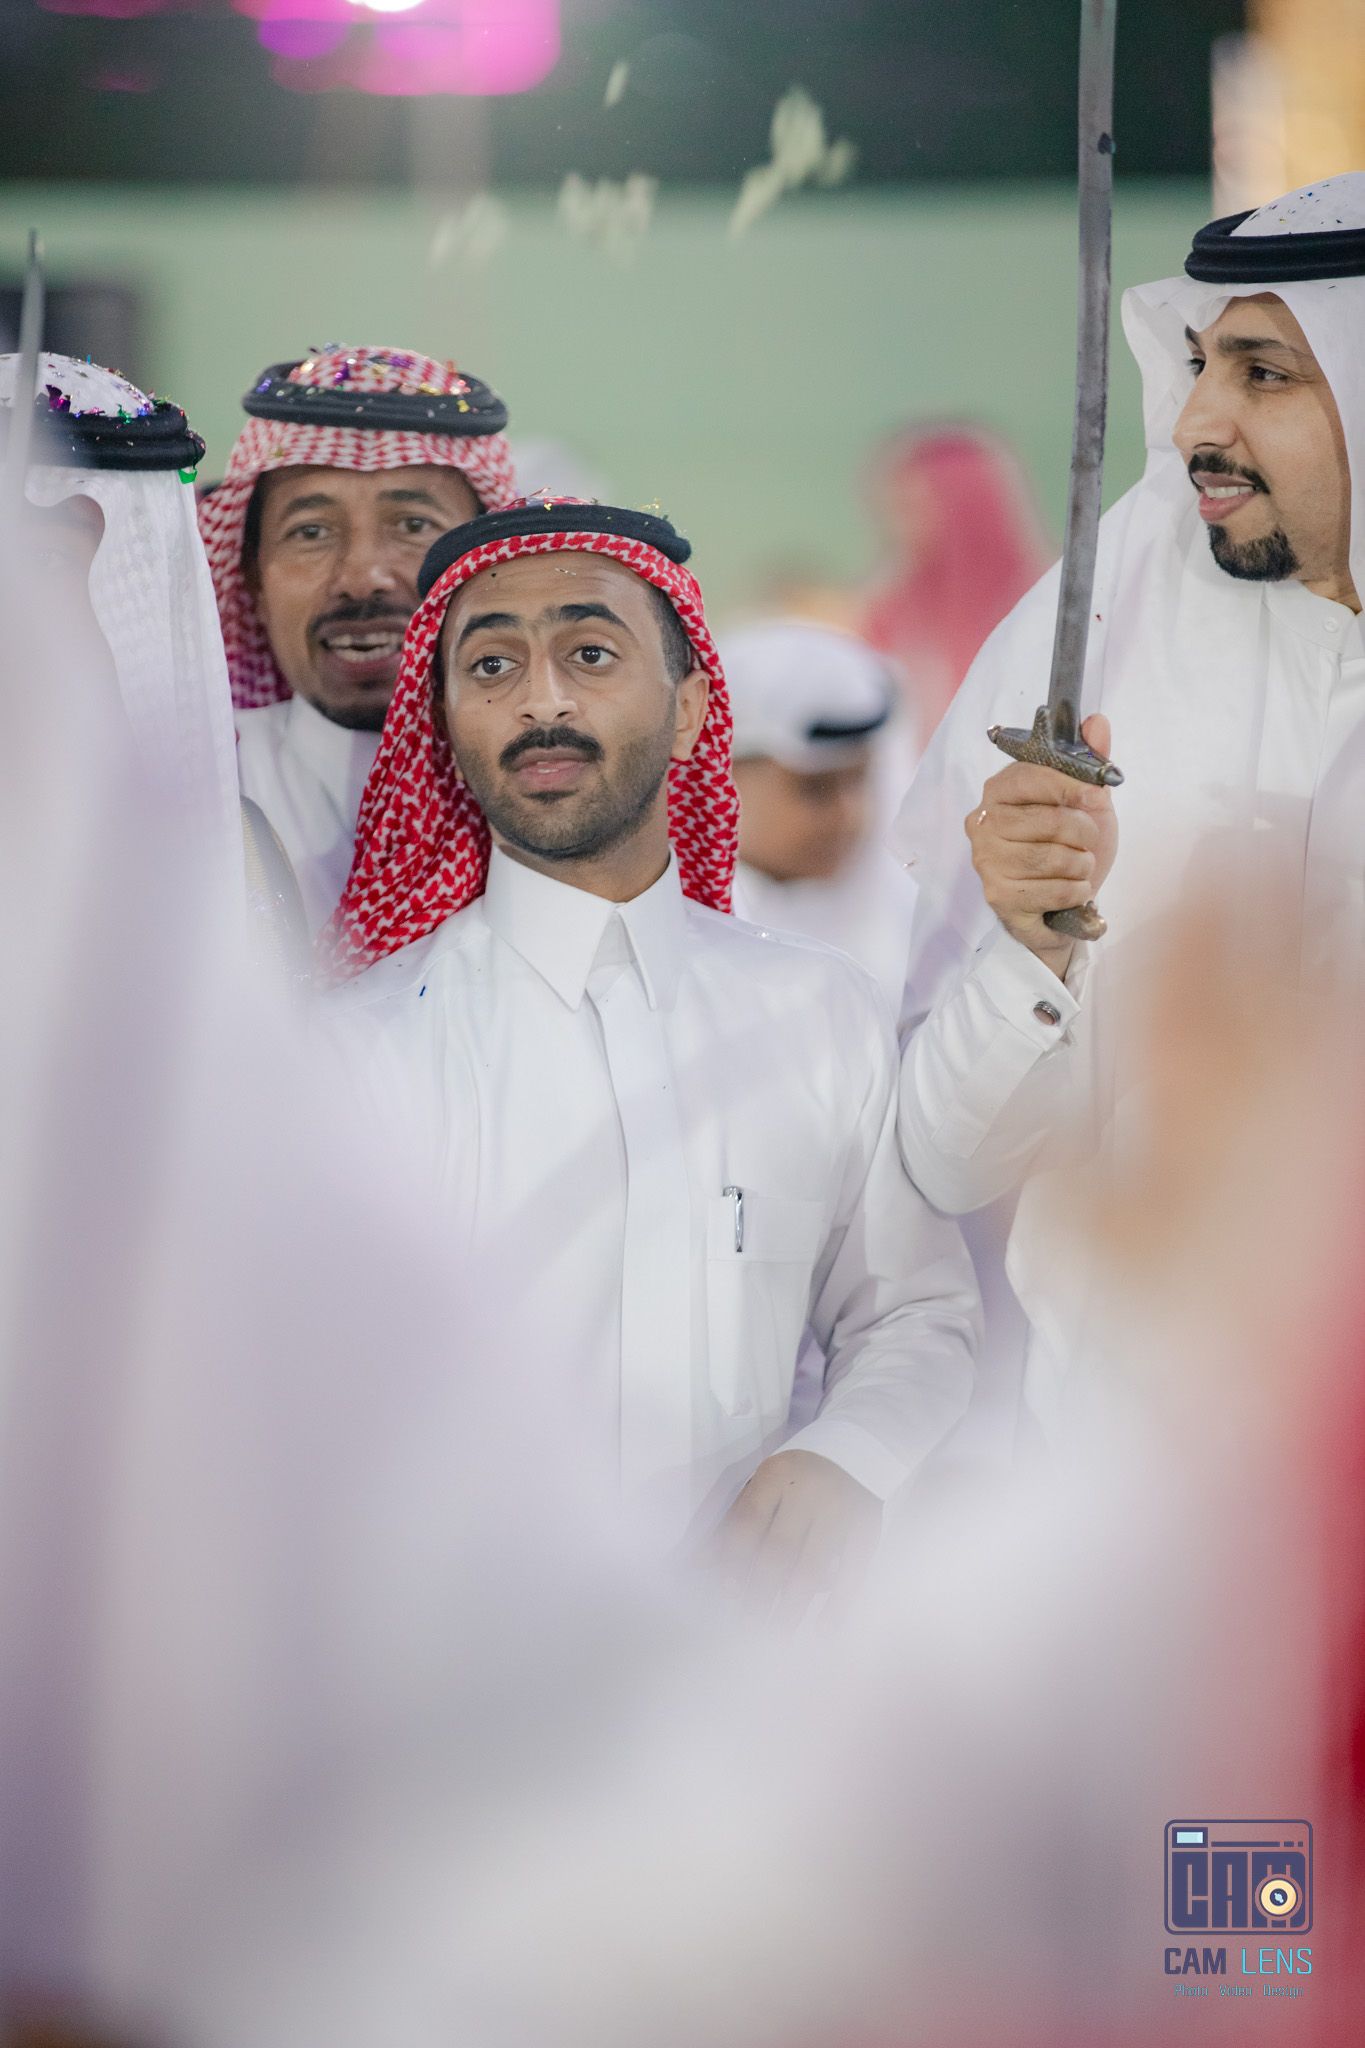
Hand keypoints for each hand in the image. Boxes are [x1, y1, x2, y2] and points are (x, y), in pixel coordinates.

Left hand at [696, 1449, 881, 1629]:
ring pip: (812, 1566)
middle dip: (761, 1592)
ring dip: (792, 1606)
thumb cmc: (795, 1479)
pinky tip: (822, 1629)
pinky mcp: (866, 1531)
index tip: (728, 1593)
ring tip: (776, 1635)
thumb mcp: (761, 1487)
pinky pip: (852, 1573)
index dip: (736, 1558)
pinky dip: (838, 1604)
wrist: (854, 1455)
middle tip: (748, 1625)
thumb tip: (699, 1563)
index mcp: (776, 1476)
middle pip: (779, 1549)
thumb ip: (732, 1523)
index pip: (750, 1519)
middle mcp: (809, 1492)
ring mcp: (840, 1513)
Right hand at [966, 712, 1118, 978]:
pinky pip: (1054, 890)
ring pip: (1054, 857)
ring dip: (1082, 865)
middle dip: (1084, 833)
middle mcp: (983, 825)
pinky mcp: (999, 898)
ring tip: (1079, 868)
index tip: (1095, 797)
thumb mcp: (1087, 801)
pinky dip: (1076, 892)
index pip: (1031, 776)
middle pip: (1049, 820)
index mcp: (998, 792)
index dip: (1070, 785)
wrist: (1066, 904)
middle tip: (1087, 841)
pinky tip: (1073, 891)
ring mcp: (987, 863)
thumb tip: (1097, 720)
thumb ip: (1090, 760)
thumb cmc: (1070, 847)